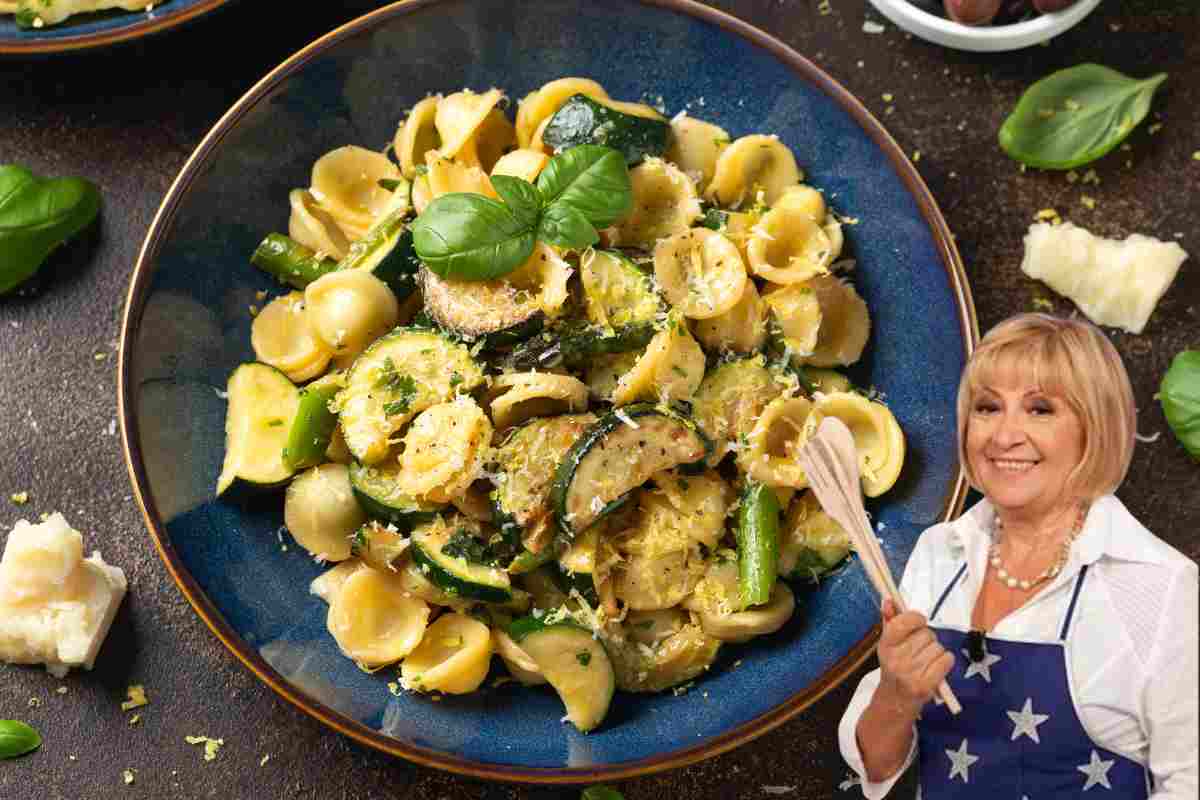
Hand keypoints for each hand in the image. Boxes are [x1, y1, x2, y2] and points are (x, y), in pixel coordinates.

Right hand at [874, 598, 954, 719]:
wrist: (895, 701)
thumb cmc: (895, 667)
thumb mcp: (888, 644)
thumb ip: (890, 620)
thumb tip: (889, 599)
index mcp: (885, 644)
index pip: (905, 621)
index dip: (916, 618)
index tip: (918, 622)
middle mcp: (896, 658)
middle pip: (926, 634)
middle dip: (927, 639)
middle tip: (919, 649)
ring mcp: (910, 673)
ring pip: (938, 647)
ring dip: (936, 651)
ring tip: (926, 661)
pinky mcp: (925, 685)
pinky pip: (946, 659)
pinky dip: (945, 661)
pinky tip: (936, 667)